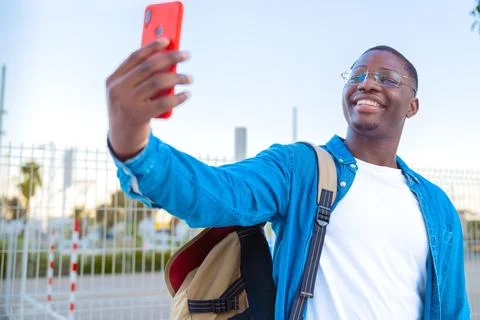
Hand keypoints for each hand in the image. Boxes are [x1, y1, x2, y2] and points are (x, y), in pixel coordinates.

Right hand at [106, 38, 191, 159]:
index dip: (152, 47)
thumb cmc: (130, 110)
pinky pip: (164, 102)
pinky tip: (187, 94)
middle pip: (149, 67)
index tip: (168, 40)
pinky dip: (178, 97)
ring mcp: (128, 103)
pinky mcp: (139, 116)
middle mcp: (119, 89)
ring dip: (178, 77)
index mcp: (113, 80)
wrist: (122, 139)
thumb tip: (168, 61)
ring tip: (190, 78)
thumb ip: (141, 78)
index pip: (134, 57)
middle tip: (187, 55)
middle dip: (170, 58)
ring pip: (158, 82)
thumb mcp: (129, 93)